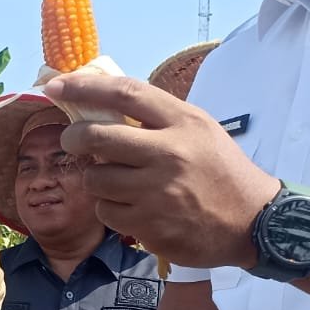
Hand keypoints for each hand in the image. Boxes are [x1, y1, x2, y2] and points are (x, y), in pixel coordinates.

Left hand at [42, 72, 280, 269]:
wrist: (253, 221)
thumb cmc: (219, 170)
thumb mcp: (197, 129)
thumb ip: (155, 117)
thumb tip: (98, 102)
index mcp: (182, 122)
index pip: (125, 94)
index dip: (84, 87)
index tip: (56, 86)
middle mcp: (168, 153)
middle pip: (96, 137)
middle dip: (74, 137)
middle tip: (73, 139)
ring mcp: (156, 191)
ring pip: (96, 178)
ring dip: (98, 179)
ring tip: (121, 182)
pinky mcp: (149, 224)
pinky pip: (106, 210)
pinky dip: (112, 208)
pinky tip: (135, 207)